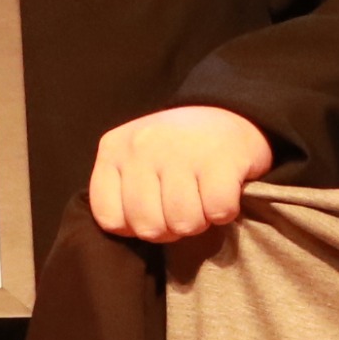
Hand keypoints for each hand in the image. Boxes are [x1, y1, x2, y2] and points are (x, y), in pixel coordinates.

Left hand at [89, 105, 273, 241]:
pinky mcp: (220, 158)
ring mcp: (180, 151)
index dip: (135, 226)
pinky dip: (226, 212)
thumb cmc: (178, 148)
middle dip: (171, 229)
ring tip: (203, 201)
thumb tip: (132, 230)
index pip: (109, 219)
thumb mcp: (135, 159)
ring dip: (200, 221)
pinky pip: (218, 211)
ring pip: (183, 224)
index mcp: (113, 149)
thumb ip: (123, 191)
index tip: (153, 211)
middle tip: (183, 207)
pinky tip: (224, 193)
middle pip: (148, 227)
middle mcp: (141, 146)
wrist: (229, 109)